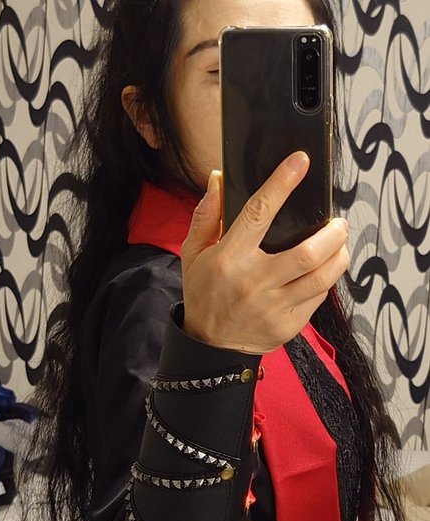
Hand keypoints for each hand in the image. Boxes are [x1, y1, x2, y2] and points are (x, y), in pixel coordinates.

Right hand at [181, 154, 349, 354]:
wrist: (209, 345)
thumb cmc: (204, 294)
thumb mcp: (193, 253)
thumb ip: (206, 215)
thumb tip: (218, 178)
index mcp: (229, 258)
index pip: (260, 213)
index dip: (282, 183)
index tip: (301, 162)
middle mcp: (254, 282)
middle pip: (307, 253)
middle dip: (332, 232)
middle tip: (338, 222)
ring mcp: (273, 307)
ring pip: (321, 277)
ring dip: (339, 255)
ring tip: (339, 243)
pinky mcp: (287, 325)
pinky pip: (318, 298)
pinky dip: (327, 280)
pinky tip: (325, 270)